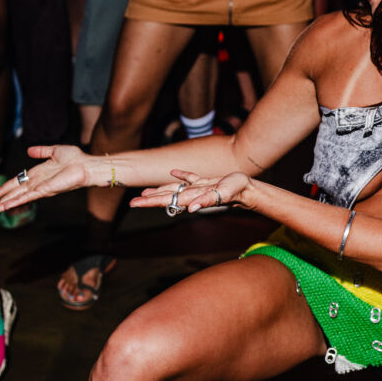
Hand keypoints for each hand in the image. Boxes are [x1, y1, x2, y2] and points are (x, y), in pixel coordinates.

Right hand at [0, 145, 90, 216]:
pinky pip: (28, 196)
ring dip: (5, 204)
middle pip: (16, 193)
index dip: (6, 188)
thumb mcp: (55, 151)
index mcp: (38, 174)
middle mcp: (38, 183)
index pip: (18, 183)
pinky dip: (16, 201)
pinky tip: (6, 205)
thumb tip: (28, 150)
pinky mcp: (46, 190)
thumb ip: (41, 151)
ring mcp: (42, 188)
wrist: (87, 165)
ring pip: (19, 197)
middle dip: (2, 200)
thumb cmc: (76, 159)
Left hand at [130, 169, 254, 213]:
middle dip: (150, 199)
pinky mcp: (206, 182)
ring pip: (175, 189)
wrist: (248, 189)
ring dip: (160, 190)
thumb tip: (192, 208)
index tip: (135, 204)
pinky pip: (190, 178)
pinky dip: (180, 176)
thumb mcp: (223, 194)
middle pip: (167, 197)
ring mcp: (198, 188)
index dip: (150, 202)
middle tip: (133, 202)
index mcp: (192, 197)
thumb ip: (207, 201)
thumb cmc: (237, 192)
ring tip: (146, 192)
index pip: (166, 200)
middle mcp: (192, 195)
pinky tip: (173, 173)